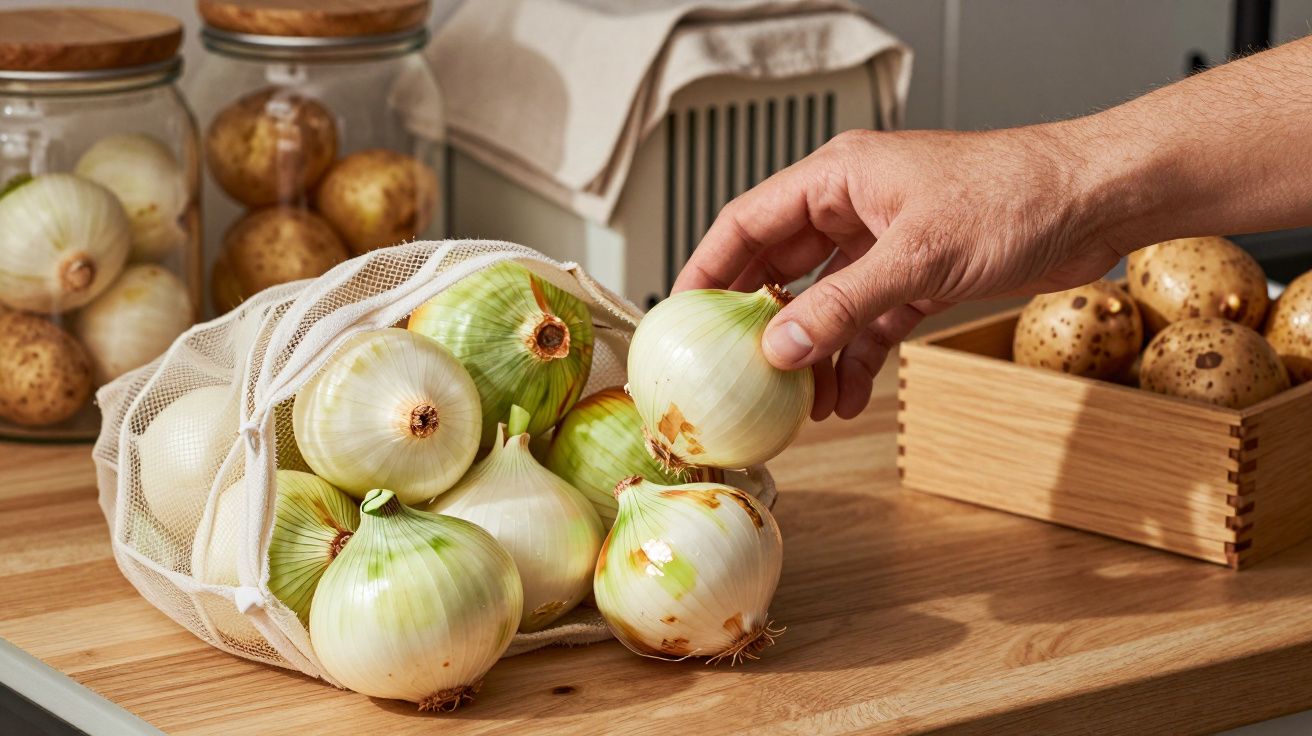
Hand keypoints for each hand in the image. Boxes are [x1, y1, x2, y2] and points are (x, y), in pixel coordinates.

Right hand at [674, 125, 1128, 420]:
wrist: (1097, 201)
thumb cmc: (1016, 195)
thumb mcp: (917, 257)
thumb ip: (841, 305)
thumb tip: (778, 347)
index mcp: (839, 178)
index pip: (747, 223)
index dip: (708, 268)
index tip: (679, 314)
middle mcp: (854, 208)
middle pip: (781, 268)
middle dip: (758, 322)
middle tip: (729, 370)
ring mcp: (886, 244)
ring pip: (825, 304)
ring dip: (812, 353)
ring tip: (799, 403)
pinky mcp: (920, 276)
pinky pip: (868, 323)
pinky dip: (856, 359)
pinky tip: (848, 397)